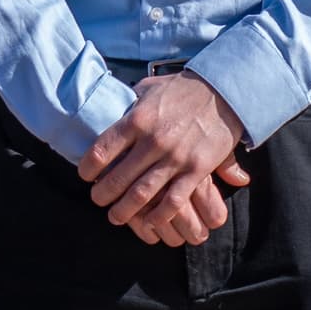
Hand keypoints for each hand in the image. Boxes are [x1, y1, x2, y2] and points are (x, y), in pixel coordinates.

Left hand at [77, 73, 250, 244]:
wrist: (224, 92)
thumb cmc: (183, 89)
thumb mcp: (151, 87)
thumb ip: (130, 99)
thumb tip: (113, 103)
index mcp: (137, 119)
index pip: (101, 150)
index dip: (88, 168)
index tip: (85, 176)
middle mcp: (153, 140)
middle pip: (118, 177)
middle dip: (103, 194)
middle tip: (97, 200)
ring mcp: (175, 158)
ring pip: (142, 194)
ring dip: (124, 210)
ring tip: (116, 216)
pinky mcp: (196, 171)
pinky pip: (173, 201)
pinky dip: (158, 216)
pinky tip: (149, 222)